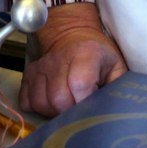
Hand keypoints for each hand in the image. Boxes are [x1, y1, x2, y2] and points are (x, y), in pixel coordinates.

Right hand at [18, 2, 128, 116]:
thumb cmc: (96, 55)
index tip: (92, 106)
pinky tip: (51, 103)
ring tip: (66, 106)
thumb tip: (117, 109)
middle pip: (58, 99)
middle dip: (70, 111)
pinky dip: (38, 107)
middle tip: (79, 109)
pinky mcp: (29, 74)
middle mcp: (60, 58)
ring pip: (41, 102)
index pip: (79, 84)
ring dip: (54, 111)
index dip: (85, 102)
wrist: (71, 35)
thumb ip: (118, 87)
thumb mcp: (116, 66)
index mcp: (85, 53)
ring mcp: (42, 66)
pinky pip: (27, 101)